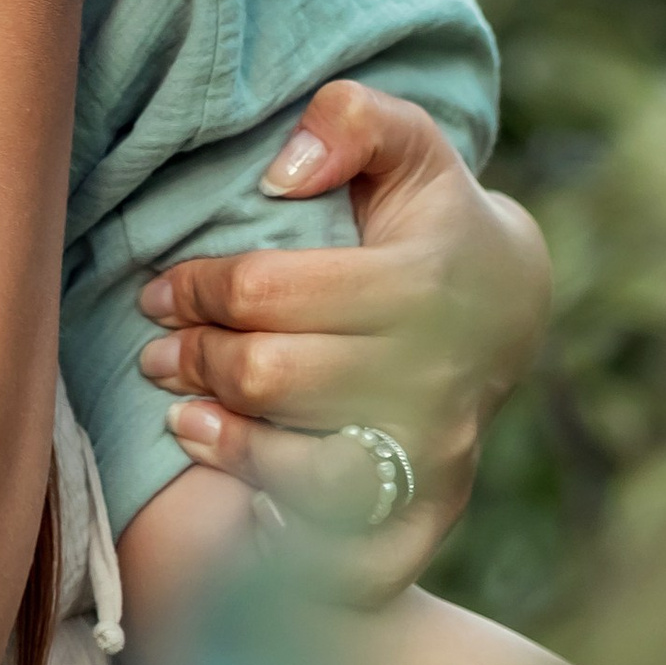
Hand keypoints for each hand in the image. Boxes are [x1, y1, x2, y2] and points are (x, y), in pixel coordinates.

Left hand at [133, 77, 548, 601]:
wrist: (509, 303)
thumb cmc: (427, 215)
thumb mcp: (405, 142)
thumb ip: (351, 120)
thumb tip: (285, 169)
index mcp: (419, 280)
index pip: (268, 292)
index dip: (196, 290)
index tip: (159, 290)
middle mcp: (434, 374)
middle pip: (273, 379)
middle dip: (196, 363)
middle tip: (156, 353)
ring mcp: (438, 450)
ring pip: (305, 471)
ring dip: (227, 446)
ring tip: (184, 419)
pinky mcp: (434, 508)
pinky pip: (350, 544)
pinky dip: (284, 527)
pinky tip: (239, 492)